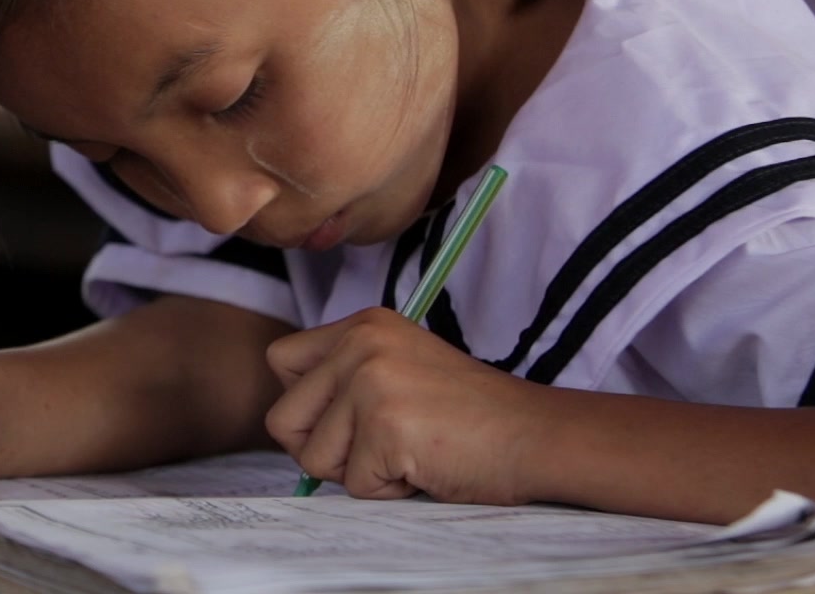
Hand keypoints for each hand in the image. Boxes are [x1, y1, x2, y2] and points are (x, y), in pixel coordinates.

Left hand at [265, 307, 550, 504]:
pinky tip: (425, 465)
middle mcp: (359, 343)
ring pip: (312, 459)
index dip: (307, 406)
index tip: (351, 418)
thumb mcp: (398, 370)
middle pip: (283, 418)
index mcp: (361, 324)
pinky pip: (355, 486)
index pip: (279, 361)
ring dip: (359, 472)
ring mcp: (370, 382)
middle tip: (381, 444)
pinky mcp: (385, 425)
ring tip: (408, 451)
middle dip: (324, 449)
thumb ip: (344, 380)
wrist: (535, 435)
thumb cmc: (469, 416)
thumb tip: (287, 424)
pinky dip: (389, 491)